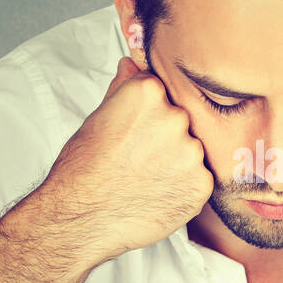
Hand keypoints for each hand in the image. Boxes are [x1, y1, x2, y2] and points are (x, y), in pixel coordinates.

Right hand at [48, 56, 213, 261]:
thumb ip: (123, 88)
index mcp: (148, 92)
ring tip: (147, 179)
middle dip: (165, 137)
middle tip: (139, 159)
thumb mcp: (97, 118)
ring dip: (177, 162)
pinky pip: (200, 179)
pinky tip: (158, 194)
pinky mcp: (202, 184)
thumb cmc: (82, 170)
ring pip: (192, 149)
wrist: (80, 220)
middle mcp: (175, 117)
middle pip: (181, 119)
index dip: (147, 114)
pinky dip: (184, 187)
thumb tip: (132, 63)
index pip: (161, 91)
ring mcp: (191, 151)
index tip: (134, 132)